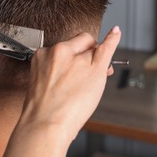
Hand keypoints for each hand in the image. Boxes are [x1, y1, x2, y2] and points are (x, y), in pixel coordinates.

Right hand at [0, 27, 120, 156]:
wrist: (45, 123)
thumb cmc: (42, 110)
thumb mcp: (41, 84)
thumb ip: (54, 71)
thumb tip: (71, 68)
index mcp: (42, 55)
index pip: (64, 46)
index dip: (74, 54)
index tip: (76, 64)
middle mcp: (58, 52)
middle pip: (79, 43)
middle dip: (86, 52)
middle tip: (87, 70)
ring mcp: (77, 59)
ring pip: (92, 49)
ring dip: (95, 59)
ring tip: (91, 79)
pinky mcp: (93, 68)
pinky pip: (106, 47)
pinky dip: (112, 39)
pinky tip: (116, 33)